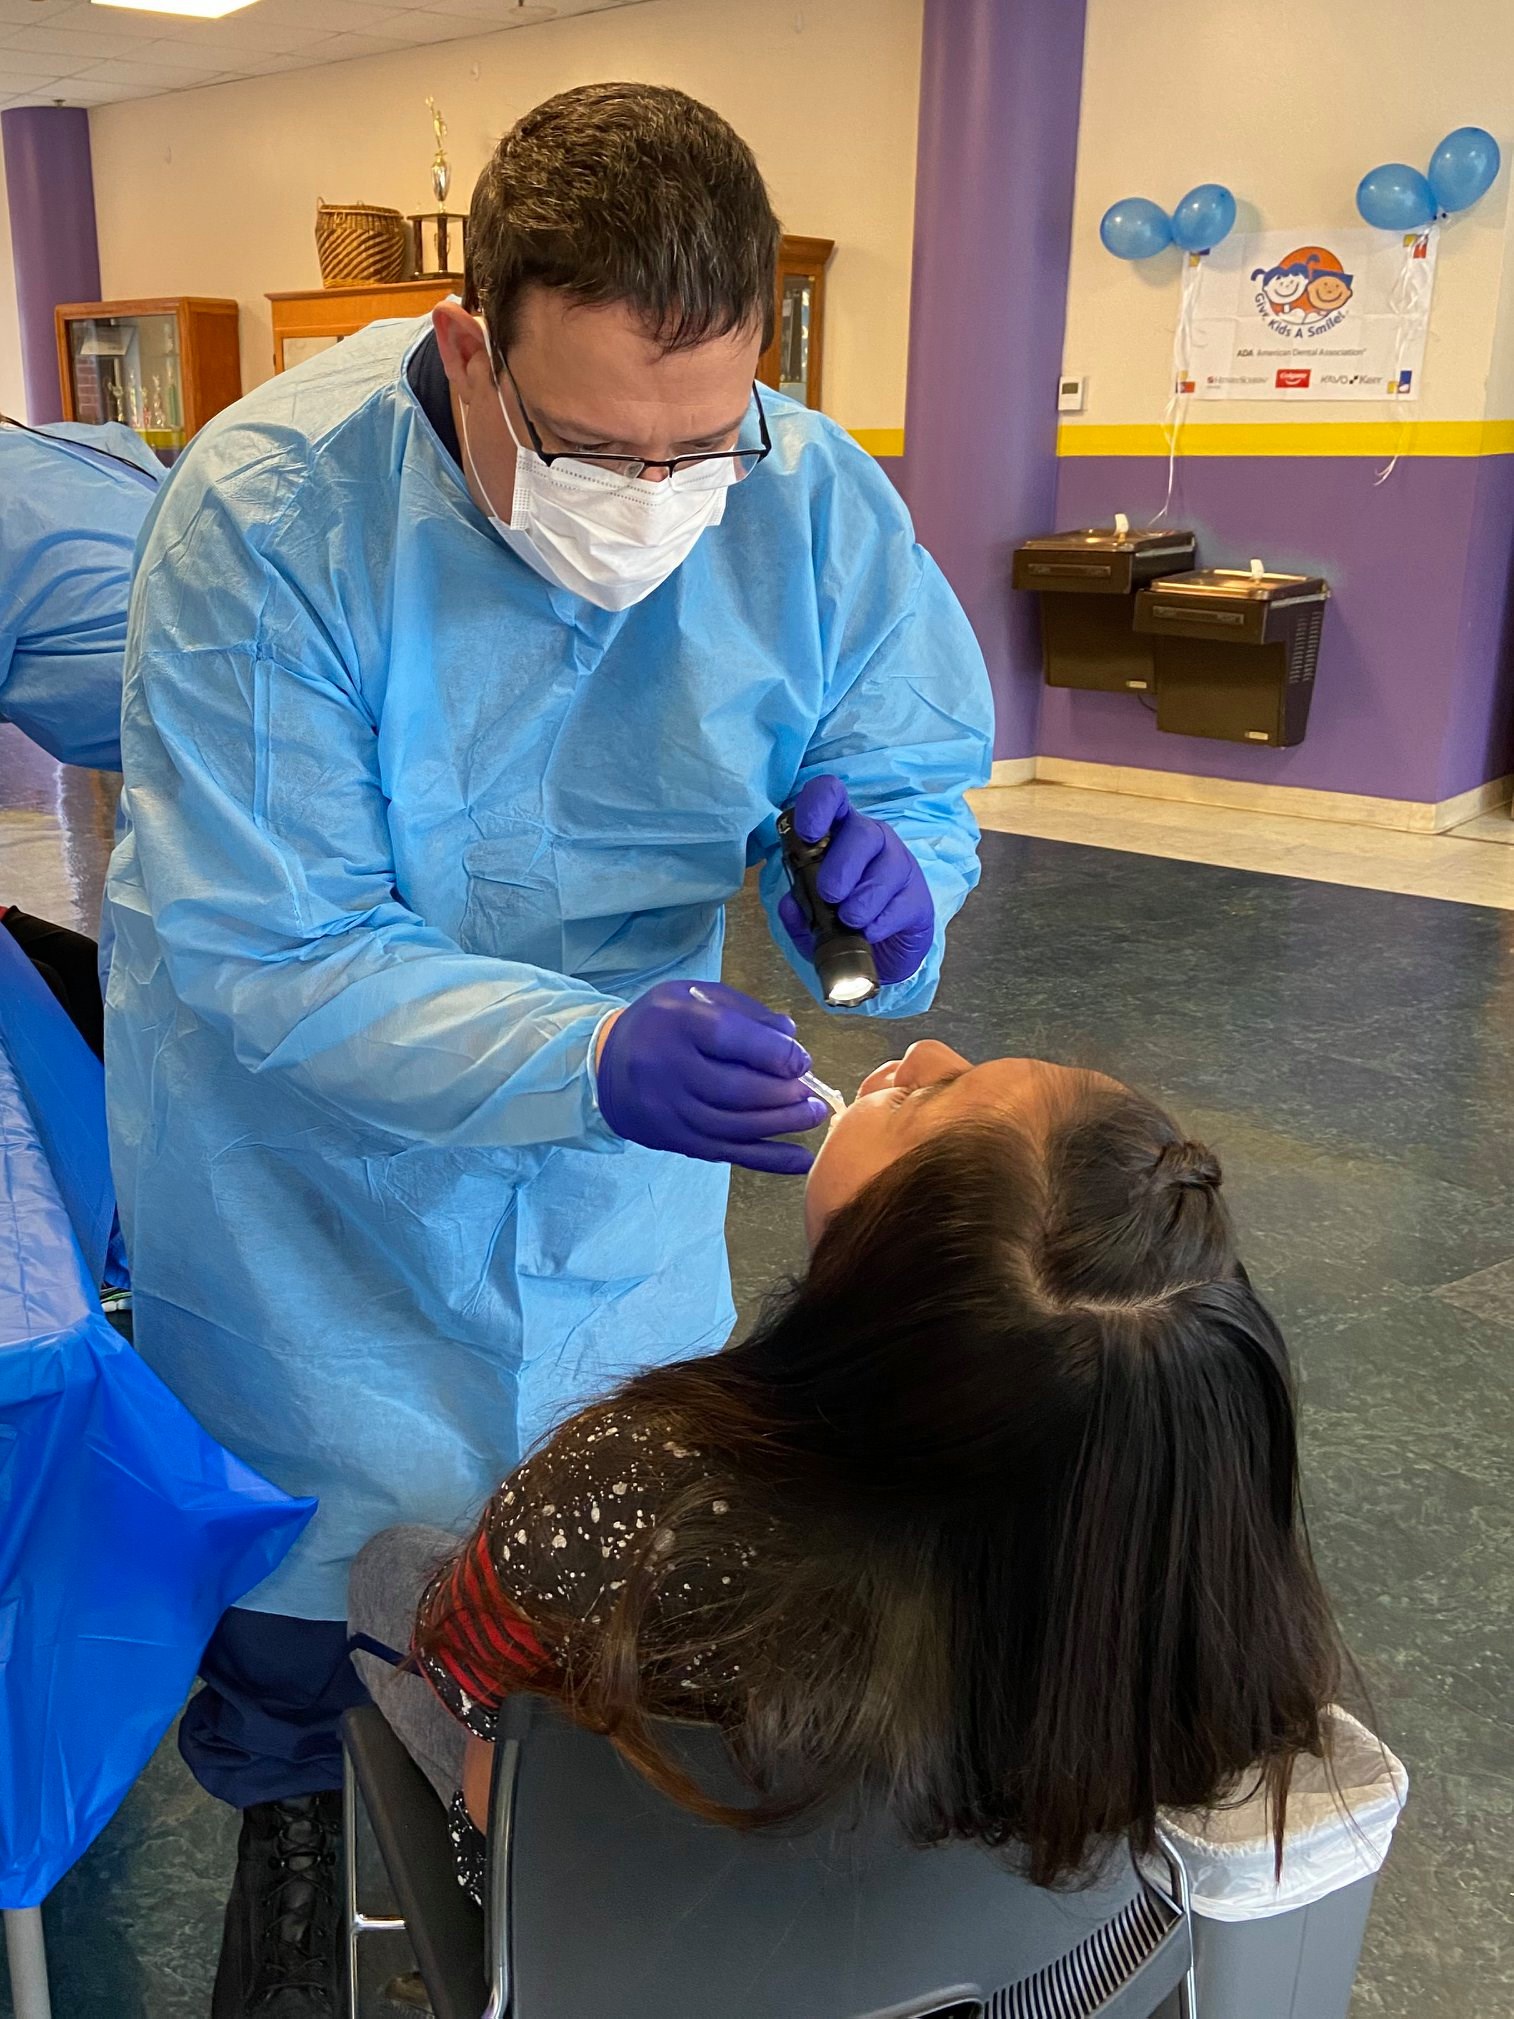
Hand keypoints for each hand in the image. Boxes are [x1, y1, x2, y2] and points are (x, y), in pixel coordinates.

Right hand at [596, 981, 825, 1175]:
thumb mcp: (694, 997)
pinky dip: (769, 1159)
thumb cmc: (661, 1024)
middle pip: (737, 1089)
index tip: (801, 1060)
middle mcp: (669, 1069)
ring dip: (783, 1124)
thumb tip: (790, 1034)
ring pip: (735, 1125)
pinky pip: (727, 1153)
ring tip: (813, 1115)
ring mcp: (670, 1110)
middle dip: (784, 1094)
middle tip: (811, 1092)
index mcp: (676, 1023)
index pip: (730, 1039)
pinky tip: (801, 1158)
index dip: (775, 1052)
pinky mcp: (675, 1140)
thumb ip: (743, 1011)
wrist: (606, 1065)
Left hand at [778, 776, 933, 985]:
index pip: (831, 797)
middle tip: (829, 894)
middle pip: (863, 832)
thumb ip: (798, 913)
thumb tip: (790, 905)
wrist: (880, 957)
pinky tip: (870, 932)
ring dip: (863, 898)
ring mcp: (900, 866)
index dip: (818, 806)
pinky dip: (882, 920)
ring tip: (850, 921)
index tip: (808, 834)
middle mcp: (872, 841)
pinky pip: (903, 901)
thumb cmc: (842, 925)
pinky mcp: (919, 897)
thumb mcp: (811, 922)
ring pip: (887, 866)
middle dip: (843, 865)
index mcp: (838, 835)